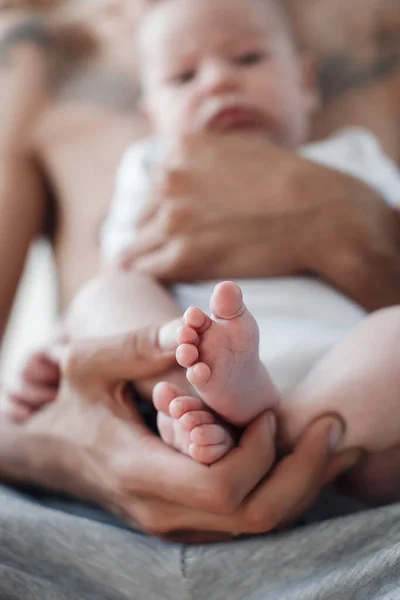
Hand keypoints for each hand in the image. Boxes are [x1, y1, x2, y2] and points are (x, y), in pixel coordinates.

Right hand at [3, 323, 359, 542]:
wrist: (50, 455)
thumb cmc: (72, 404)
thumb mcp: (91, 363)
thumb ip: (140, 343)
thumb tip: (192, 323)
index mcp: (140, 472)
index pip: (224, 486)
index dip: (258, 452)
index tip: (266, 416)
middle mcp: (161, 511)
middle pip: (255, 516)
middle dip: (302, 474)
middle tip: (329, 431)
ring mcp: (173, 523)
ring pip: (255, 524)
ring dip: (296, 484)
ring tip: (323, 443)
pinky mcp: (182, 520)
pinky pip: (242, 520)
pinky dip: (275, 491)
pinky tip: (289, 457)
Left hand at [120, 132, 399, 310]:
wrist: (321, 216)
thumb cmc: (291, 183)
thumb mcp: (243, 148)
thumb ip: (207, 156)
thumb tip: (184, 164)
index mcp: (182, 149)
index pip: (155, 185)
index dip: (165, 208)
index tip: (174, 225)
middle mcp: (169, 178)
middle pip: (144, 215)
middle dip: (156, 233)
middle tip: (173, 251)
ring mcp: (172, 217)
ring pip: (138, 244)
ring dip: (148, 257)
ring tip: (158, 270)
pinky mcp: (181, 255)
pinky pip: (144, 269)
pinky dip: (149, 275)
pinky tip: (156, 282)